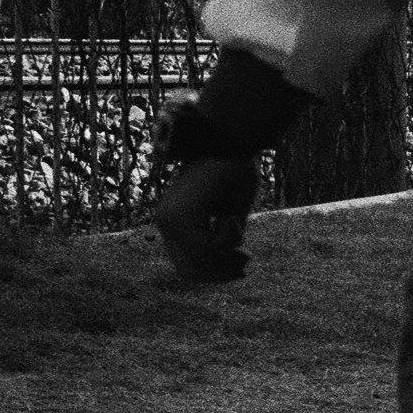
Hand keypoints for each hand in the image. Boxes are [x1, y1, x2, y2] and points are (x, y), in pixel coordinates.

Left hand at [150, 101, 259, 282]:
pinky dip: (228, 237)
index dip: (216, 273)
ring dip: (226, 250)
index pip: (187, 264)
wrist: (228, 139)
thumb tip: (234, 267)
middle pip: (191, 272)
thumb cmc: (234, 168)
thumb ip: (225, 236)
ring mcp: (169, 222)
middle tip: (247, 259)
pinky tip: (232, 215)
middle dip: (221, 272)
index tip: (244, 262)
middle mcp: (165, 223)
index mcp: (174, 220)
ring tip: (236, 222)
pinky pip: (208, 247)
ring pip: (199, 262)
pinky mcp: (180, 217)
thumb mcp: (231, 210)